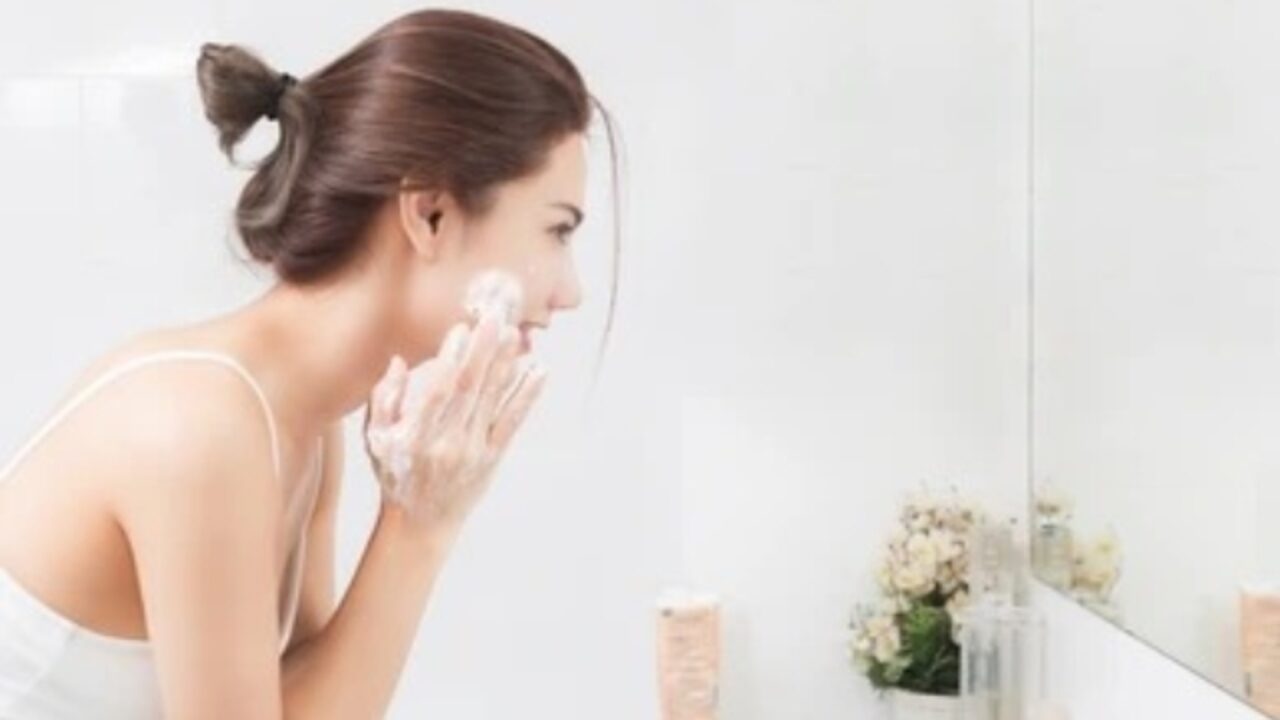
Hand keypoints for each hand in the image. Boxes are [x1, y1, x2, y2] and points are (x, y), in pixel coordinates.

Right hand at [362, 311, 547, 531]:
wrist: (421, 524)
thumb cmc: (396, 475)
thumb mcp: (375, 440)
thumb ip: (383, 400)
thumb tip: (397, 361)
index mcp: (414, 437)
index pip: (436, 392)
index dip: (450, 359)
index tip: (461, 328)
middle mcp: (446, 444)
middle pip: (469, 390)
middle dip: (483, 352)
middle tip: (496, 319)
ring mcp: (472, 451)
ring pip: (492, 402)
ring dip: (506, 366)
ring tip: (517, 335)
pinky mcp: (492, 458)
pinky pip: (512, 423)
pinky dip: (526, 397)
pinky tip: (539, 372)